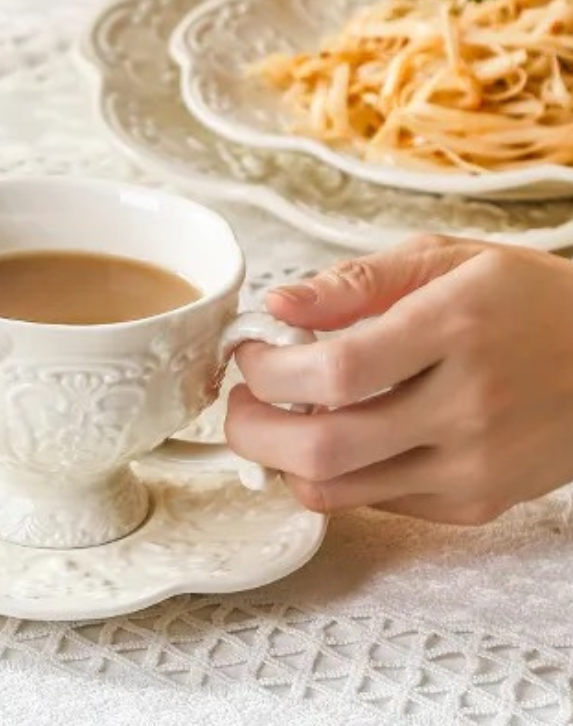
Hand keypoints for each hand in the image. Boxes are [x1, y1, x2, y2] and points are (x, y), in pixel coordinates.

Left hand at [228, 235, 572, 524]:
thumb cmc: (527, 300)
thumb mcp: (447, 260)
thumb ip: (356, 281)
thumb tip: (279, 302)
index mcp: (454, 328)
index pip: (335, 370)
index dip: (269, 368)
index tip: (248, 353)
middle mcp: (466, 407)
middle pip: (323, 446)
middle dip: (251, 429)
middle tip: (237, 402)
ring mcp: (473, 466)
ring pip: (338, 491)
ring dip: (281, 460)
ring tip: (275, 419)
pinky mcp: (476, 504)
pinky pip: (375, 503)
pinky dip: (335, 475)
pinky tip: (336, 435)